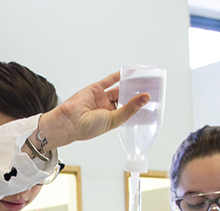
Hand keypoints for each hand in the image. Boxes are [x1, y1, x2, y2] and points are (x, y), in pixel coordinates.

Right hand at [35, 71, 149, 148]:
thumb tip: (145, 98)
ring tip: (141, 79)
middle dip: (135, 94)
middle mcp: (107, 109)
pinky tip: (126, 72)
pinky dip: (117, 76)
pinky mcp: (95, 89)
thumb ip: (130, 108)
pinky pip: (108, 81)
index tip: (150, 101)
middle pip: (124, 99)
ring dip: (128, 85)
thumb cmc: (88, 128)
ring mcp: (101, 99)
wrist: (69, 121)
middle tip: (148, 87)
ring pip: (117, 89)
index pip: (129, 111)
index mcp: (112, 120)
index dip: (138, 106)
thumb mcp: (114, 119)